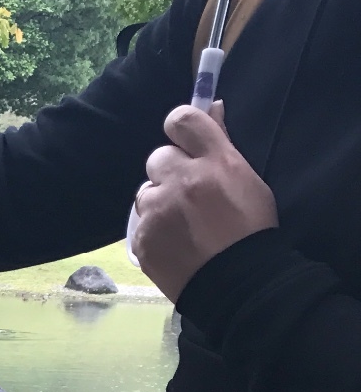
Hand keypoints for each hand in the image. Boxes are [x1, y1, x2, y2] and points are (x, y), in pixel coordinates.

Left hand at [132, 102, 277, 300]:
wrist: (239, 284)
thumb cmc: (251, 230)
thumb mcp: (248, 180)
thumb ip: (223, 145)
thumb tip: (212, 108)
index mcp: (213, 160)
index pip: (181, 119)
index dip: (179, 128)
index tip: (184, 143)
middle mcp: (181, 180)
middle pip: (158, 157)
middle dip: (170, 172)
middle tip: (188, 195)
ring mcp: (158, 210)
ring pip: (146, 192)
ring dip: (159, 202)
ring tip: (181, 225)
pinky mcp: (143, 239)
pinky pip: (141, 224)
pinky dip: (154, 231)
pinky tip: (174, 245)